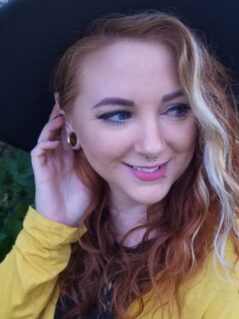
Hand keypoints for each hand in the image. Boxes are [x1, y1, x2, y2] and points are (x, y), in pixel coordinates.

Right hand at [30, 103, 91, 225]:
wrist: (67, 218)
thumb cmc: (82, 197)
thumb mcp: (94, 173)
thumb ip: (96, 157)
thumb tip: (107, 140)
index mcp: (73, 155)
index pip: (72, 132)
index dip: (75, 120)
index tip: (82, 107)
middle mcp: (60, 155)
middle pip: (58, 130)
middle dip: (62, 116)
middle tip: (67, 102)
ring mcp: (50, 161)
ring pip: (47, 136)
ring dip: (52, 126)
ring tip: (60, 117)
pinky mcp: (41, 169)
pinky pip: (39, 152)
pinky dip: (45, 144)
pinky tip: (53, 141)